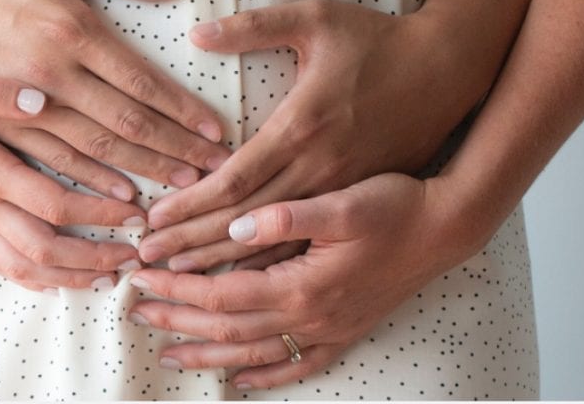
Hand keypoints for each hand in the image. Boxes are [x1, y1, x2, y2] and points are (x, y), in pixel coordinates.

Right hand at [0, 0, 231, 198]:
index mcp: (71, 31)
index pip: (141, 82)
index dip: (183, 110)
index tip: (217, 131)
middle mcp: (51, 75)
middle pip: (125, 125)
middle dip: (175, 150)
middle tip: (215, 171)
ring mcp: (24, 105)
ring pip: (93, 152)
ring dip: (142, 172)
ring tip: (181, 191)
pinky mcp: (2, 123)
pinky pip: (52, 163)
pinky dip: (89, 185)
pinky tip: (122, 199)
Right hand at [0, 53, 145, 291]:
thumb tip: (40, 97)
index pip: (53, 204)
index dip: (99, 213)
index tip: (137, 210)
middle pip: (43, 249)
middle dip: (93, 258)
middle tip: (135, 257)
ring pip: (21, 267)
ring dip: (68, 277)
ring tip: (107, 278)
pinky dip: (31, 278)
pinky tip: (56, 280)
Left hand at [127, 173, 469, 389]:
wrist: (446, 229)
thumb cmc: (395, 208)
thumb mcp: (341, 202)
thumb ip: (286, 217)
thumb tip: (236, 225)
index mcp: (301, 284)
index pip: (221, 293)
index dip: (177, 287)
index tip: (142, 277)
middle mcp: (310, 316)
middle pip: (228, 328)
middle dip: (179, 319)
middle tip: (137, 312)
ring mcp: (328, 330)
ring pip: (254, 353)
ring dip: (209, 353)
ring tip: (170, 354)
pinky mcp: (345, 332)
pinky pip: (298, 365)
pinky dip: (266, 376)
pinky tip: (242, 381)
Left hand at [139, 0, 475, 269]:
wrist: (449, 71)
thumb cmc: (378, 40)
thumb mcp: (317, 17)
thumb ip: (254, 26)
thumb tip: (197, 33)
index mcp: (301, 127)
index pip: (232, 180)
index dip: (187, 205)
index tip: (151, 221)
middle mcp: (318, 168)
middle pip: (242, 221)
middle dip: (190, 243)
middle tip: (145, 260)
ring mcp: (340, 190)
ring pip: (273, 242)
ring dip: (223, 263)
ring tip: (178, 279)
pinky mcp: (356, 198)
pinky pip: (307, 243)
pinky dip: (269, 264)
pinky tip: (241, 282)